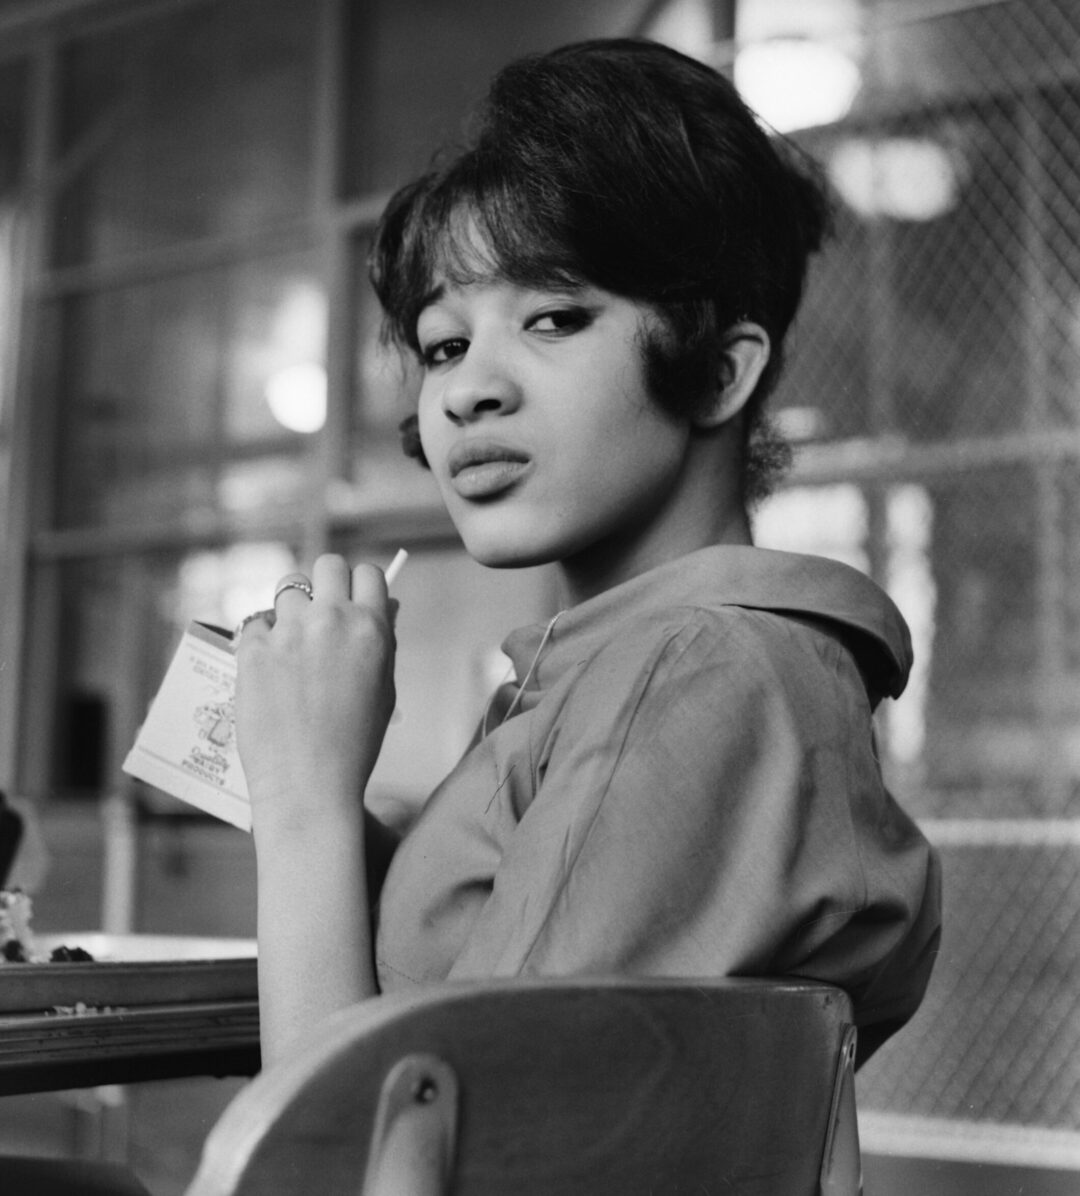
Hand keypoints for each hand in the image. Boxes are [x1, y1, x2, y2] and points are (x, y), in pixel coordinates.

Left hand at [234, 554, 396, 832]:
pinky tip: (269, 669)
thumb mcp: (385, 689)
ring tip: (290, 644)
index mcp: (370, 630)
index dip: (359, 584)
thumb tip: (383, 606)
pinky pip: (255, 625)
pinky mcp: (252, 651)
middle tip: (318, 611)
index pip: (368, 573)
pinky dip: (261, 640)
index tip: (351, 598)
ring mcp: (288, 633)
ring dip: (290, 610)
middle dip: (323, 583)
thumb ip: (383, 643)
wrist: (309, 785)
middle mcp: (330, 621)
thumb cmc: (354, 744)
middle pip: (325, 565)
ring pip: (286, 590)